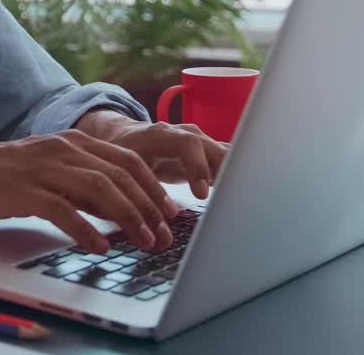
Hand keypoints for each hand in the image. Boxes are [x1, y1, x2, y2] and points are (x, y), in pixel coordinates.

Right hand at [0, 130, 178, 253]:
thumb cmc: (6, 175)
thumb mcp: (53, 173)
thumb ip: (84, 188)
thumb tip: (120, 211)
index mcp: (75, 142)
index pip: (127, 160)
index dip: (153, 186)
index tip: (169, 212)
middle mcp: (65, 149)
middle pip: (121, 174)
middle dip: (148, 206)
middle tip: (164, 234)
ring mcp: (46, 168)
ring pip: (100, 189)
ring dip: (128, 217)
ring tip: (143, 241)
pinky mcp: (26, 190)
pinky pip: (64, 209)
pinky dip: (87, 229)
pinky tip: (100, 247)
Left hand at [76, 111, 227, 200]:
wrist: (128, 137)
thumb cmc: (124, 154)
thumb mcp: (123, 170)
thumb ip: (134, 193)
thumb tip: (146, 229)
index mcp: (162, 136)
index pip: (188, 144)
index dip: (198, 168)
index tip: (201, 194)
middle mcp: (186, 134)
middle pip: (215, 148)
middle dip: (227, 173)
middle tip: (232, 201)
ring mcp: (199, 141)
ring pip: (226, 154)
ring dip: (235, 176)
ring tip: (240, 203)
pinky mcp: (207, 153)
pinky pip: (226, 161)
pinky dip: (233, 177)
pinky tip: (237, 197)